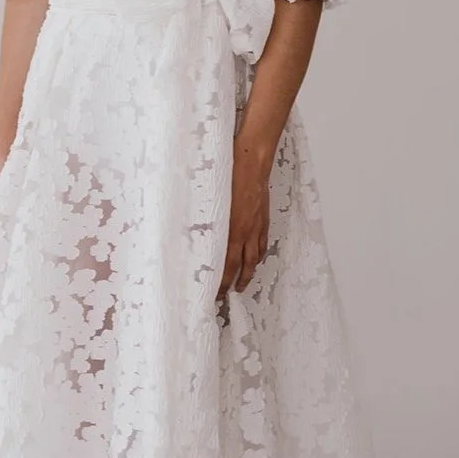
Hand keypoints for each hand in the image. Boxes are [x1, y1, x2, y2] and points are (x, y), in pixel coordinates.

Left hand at [217, 145, 270, 296]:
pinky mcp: (264, 219)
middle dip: (236, 282)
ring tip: (243, 284)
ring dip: (249, 273)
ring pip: (255, 257)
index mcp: (232, 230)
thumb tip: (194, 233)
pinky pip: (262, 243)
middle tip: (227, 295)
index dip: (222, 281)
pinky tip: (255, 259)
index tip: (215, 293)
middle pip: (243, 266)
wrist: (251, 162)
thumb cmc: (228, 176)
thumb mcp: (210, 200)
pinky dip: (259, 254)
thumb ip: (205, 220)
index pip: (227, 265)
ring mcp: (257, 226)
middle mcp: (246, 232)